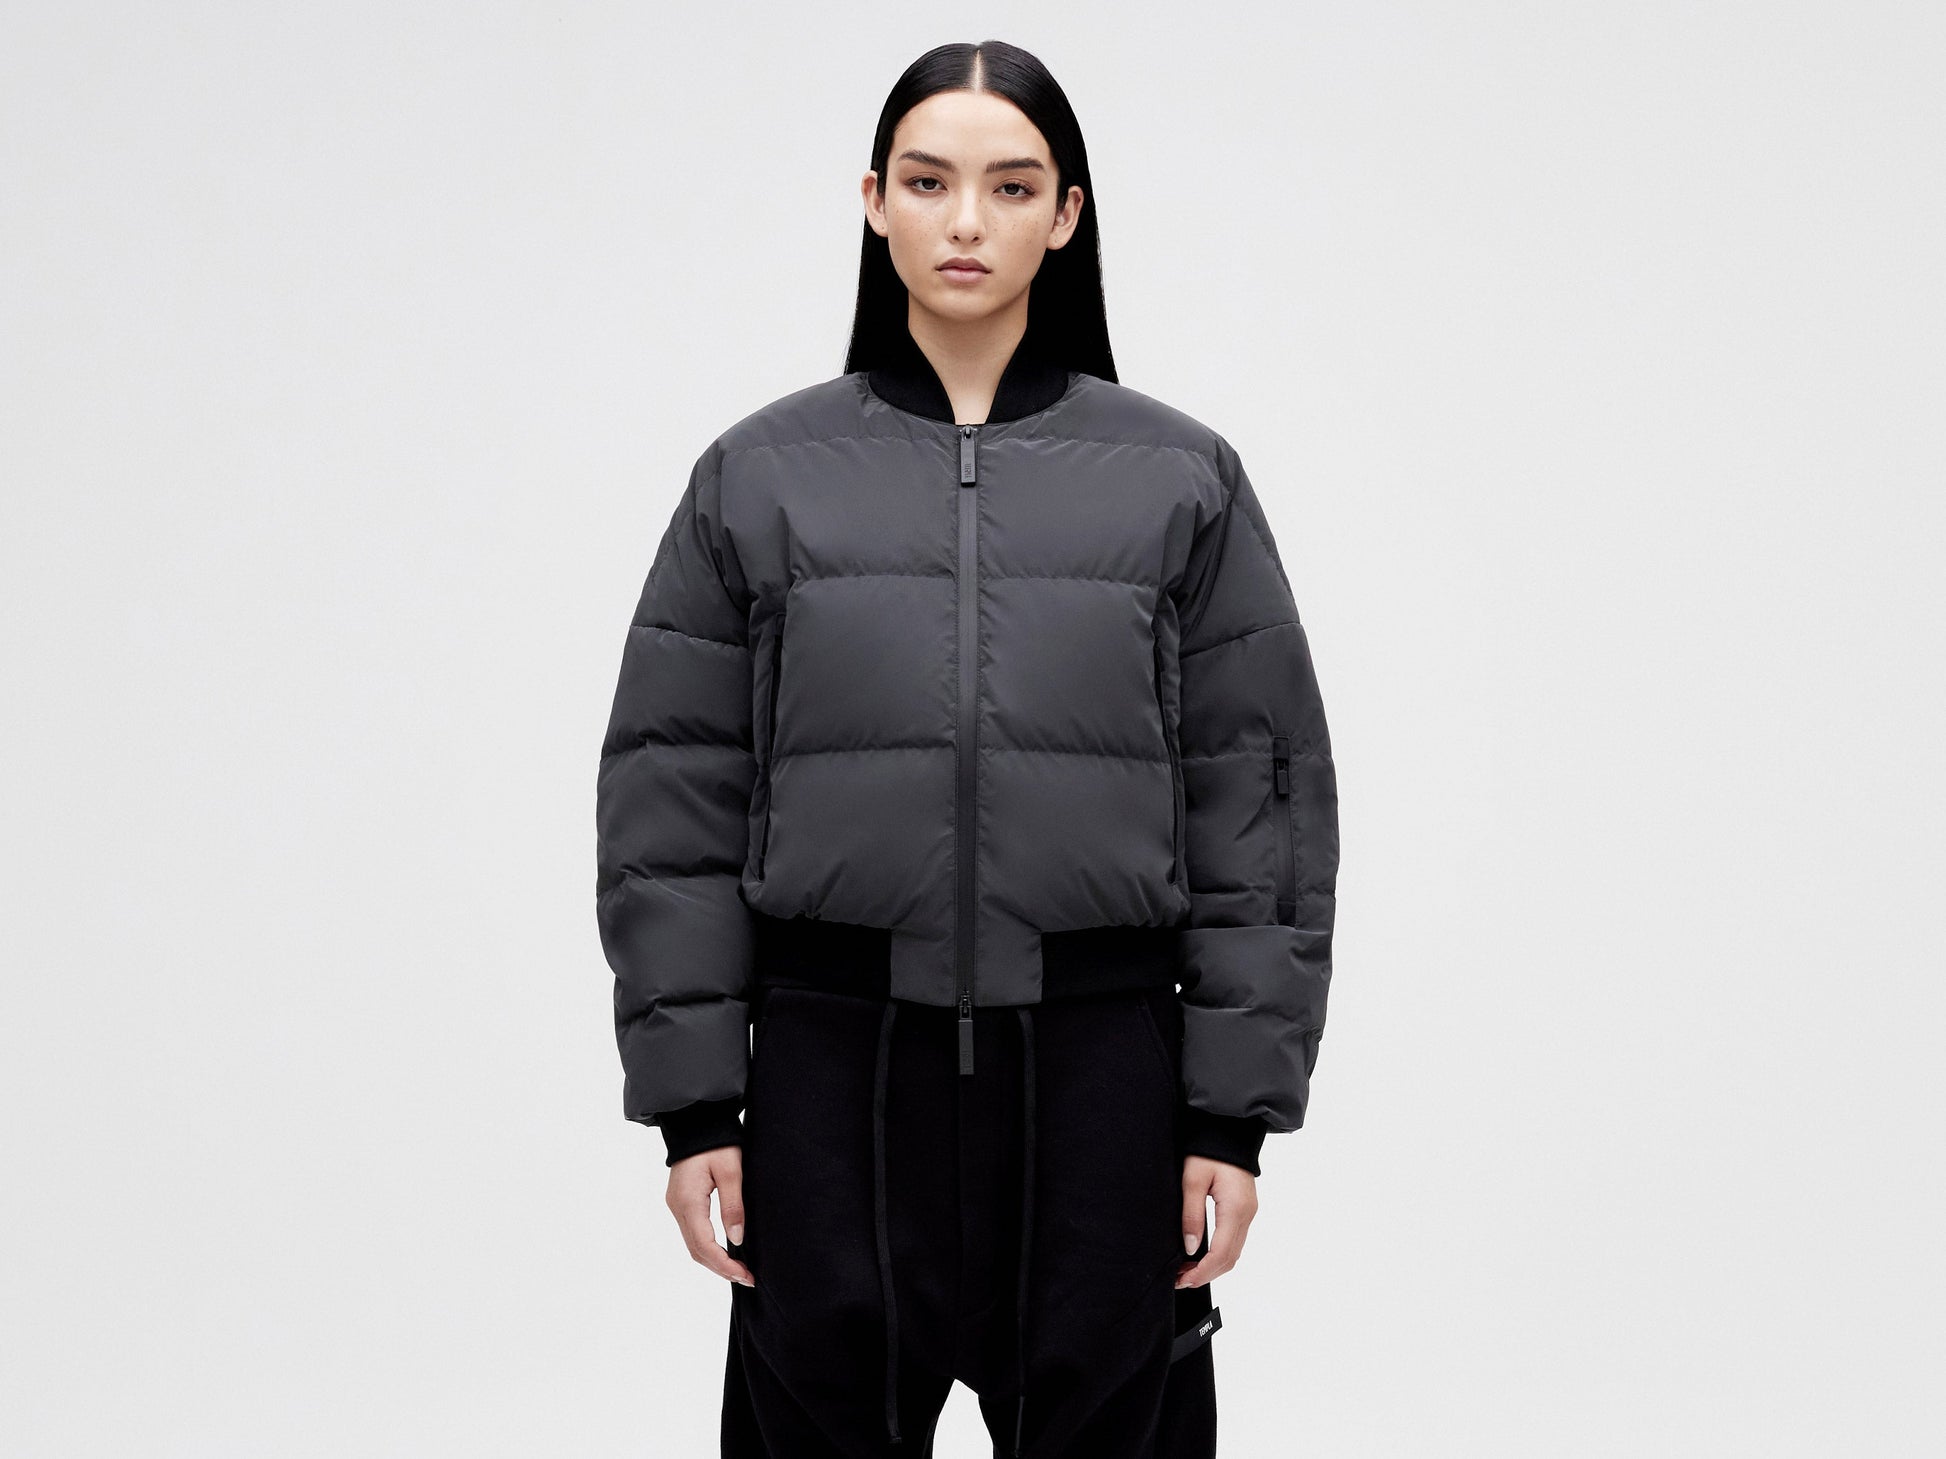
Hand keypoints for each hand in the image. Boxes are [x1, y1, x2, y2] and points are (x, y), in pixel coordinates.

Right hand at [666, 1144, 754, 1286]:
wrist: (697, 1121)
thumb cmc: (717, 1142)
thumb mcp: (731, 1171)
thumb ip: (733, 1206)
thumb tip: (736, 1240)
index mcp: (688, 1201)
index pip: (704, 1245)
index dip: (725, 1265)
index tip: (746, 1275)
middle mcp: (677, 1207)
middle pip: (696, 1250)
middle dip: (720, 1268)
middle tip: (747, 1278)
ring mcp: (676, 1205)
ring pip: (692, 1244)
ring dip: (714, 1260)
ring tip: (738, 1269)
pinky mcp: (680, 1201)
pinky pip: (692, 1232)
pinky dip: (707, 1246)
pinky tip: (724, 1251)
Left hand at [1177, 1154, 1256, 1287]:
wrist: (1228, 1129)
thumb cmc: (1208, 1149)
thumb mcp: (1192, 1179)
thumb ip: (1191, 1214)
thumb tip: (1190, 1248)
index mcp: (1235, 1208)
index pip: (1221, 1253)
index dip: (1202, 1272)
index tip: (1182, 1280)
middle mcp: (1247, 1214)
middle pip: (1230, 1258)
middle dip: (1206, 1274)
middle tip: (1180, 1280)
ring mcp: (1249, 1213)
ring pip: (1234, 1252)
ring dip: (1212, 1267)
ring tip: (1187, 1271)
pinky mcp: (1245, 1209)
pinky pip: (1235, 1241)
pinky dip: (1219, 1255)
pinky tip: (1201, 1255)